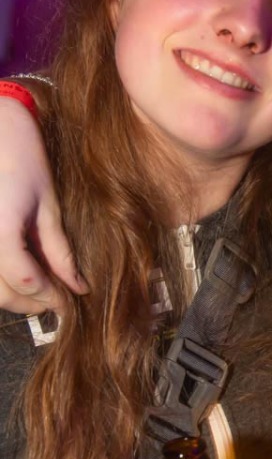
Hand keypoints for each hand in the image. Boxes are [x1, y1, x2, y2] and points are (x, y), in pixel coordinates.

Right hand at [0, 98, 85, 312]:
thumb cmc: (21, 155)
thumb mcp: (47, 205)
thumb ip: (59, 251)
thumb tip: (77, 286)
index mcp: (0, 234)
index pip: (28, 284)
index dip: (51, 298)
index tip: (70, 302)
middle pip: (3, 294)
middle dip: (32, 302)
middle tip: (57, 297)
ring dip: (12, 294)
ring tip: (40, 285)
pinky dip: (0, 277)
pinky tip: (19, 269)